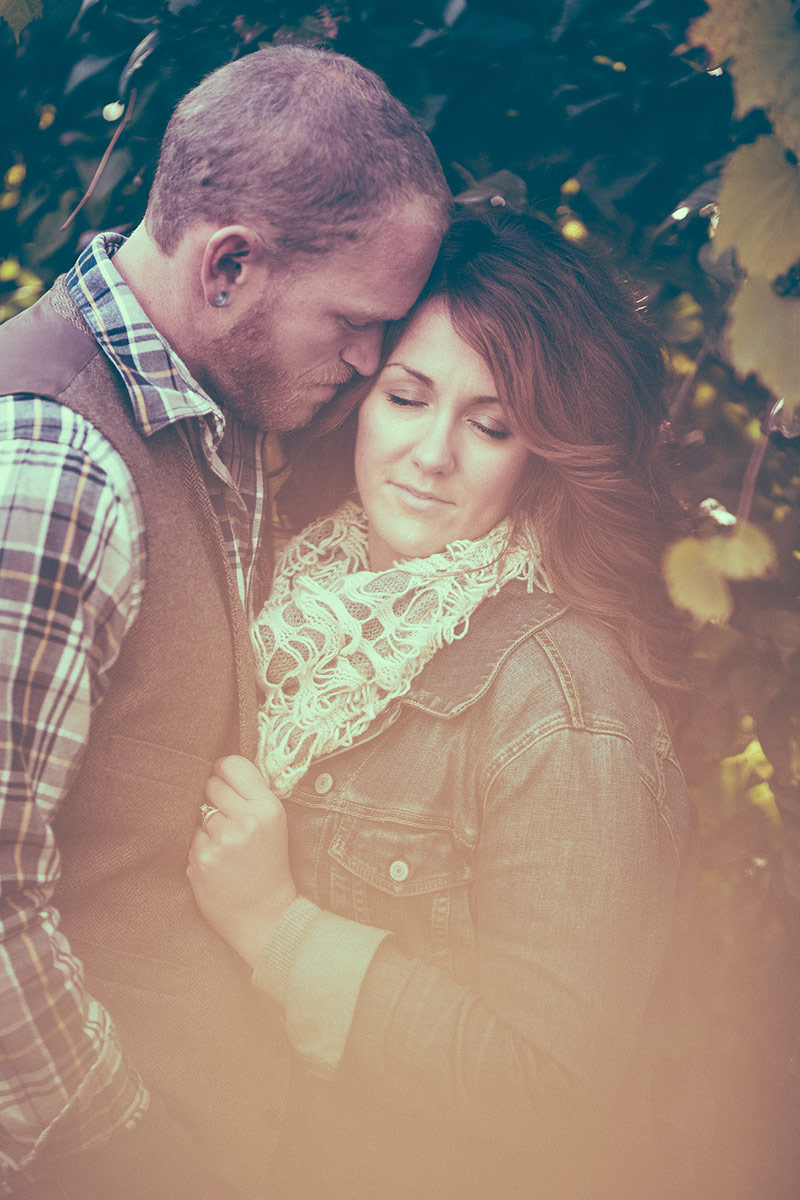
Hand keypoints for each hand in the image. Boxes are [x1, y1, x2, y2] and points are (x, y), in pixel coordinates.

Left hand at [187, 756, 296, 966]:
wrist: (266, 915)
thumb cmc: (268, 865)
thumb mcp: (274, 824)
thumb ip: (250, 796)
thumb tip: (216, 769)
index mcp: (269, 807)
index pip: (234, 764)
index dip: (222, 770)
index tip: (222, 780)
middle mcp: (248, 820)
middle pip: (211, 784)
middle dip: (212, 798)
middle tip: (224, 819)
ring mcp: (224, 839)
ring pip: (198, 812)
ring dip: (204, 826)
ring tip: (224, 847)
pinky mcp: (204, 858)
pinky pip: (190, 837)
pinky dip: (198, 847)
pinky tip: (215, 862)